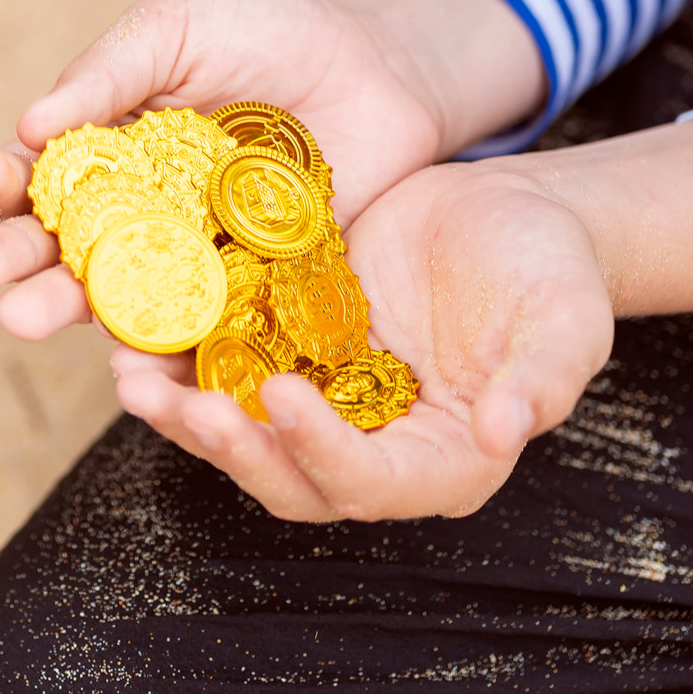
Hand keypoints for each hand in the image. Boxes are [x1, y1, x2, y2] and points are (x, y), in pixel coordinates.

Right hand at [0, 0, 541, 342]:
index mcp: (104, 149)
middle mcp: (134, 214)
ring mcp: (188, 259)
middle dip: (10, 257)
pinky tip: (124, 359)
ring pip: (113, 296)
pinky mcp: (248, 294)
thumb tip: (29, 124)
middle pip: (57, 246)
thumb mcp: (180, 28)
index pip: (34, 173)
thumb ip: (111, 70)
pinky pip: (198, 331)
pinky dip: (161, 351)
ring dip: (61, 310)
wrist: (382, 68)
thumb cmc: (271, 31)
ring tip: (20, 318)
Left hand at [105, 120, 692, 521]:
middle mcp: (369, 444)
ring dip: (180, 412)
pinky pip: (222, 367)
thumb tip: (503, 433)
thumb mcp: (563, 318)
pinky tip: (132, 327)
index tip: (280, 395)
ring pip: (239, 430)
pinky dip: (178, 357)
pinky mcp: (285, 351)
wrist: (506, 211)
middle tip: (173, 404)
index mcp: (439, 460)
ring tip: (129, 377)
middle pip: (285, 475)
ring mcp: (320, 402)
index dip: (320, 450)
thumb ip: (541, 379)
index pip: (369, 482)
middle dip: (227, 447)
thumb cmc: (550, 269)